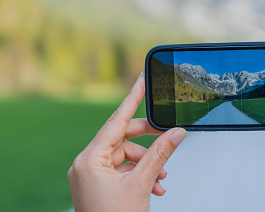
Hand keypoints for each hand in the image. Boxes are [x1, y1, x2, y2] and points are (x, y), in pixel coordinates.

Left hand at [68, 74, 186, 211]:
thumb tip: (177, 132)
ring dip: (147, 163)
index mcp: (90, 159)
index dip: (132, 98)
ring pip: (125, 155)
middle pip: (122, 137)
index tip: (141, 80)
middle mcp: (87, 163)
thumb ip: (160, 155)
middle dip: (148, 141)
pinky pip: (122, 169)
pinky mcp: (98, 184)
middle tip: (168, 134)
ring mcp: (91, 174)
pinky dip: (139, 174)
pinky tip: (155, 186)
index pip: (116, 120)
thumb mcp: (141, 185)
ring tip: (162, 177)